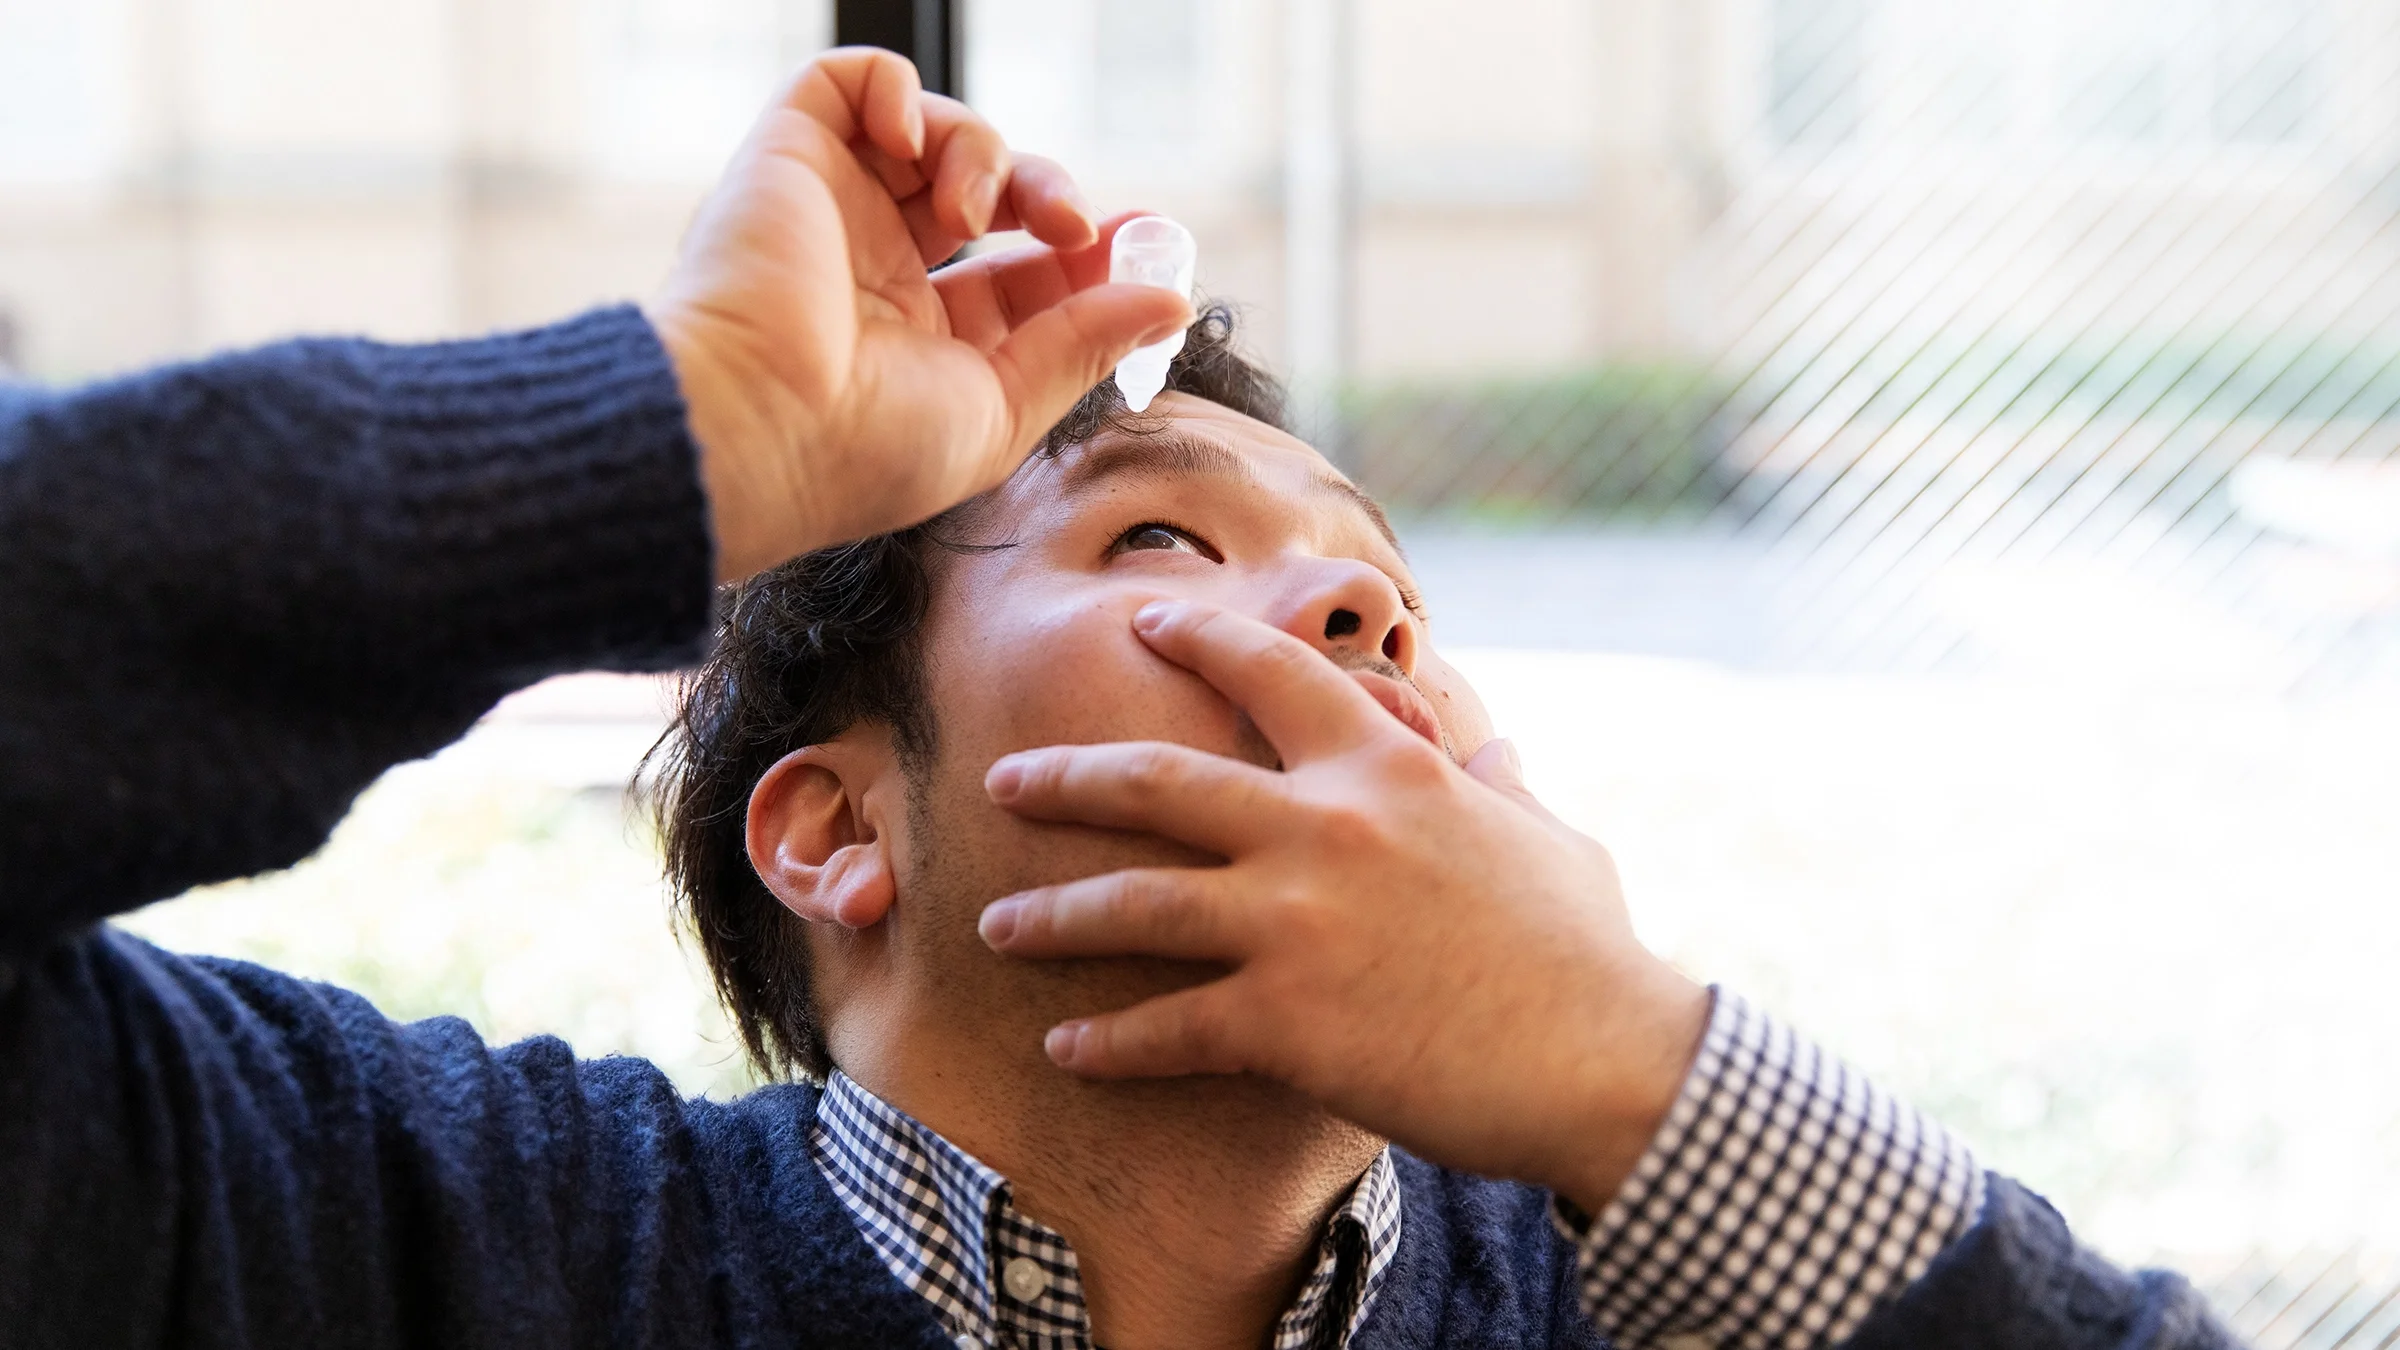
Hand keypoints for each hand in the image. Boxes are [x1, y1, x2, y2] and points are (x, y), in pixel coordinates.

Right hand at [648, 48, 1191, 579]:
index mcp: (922, 340)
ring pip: (935, 133)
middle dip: (1045, 192)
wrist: (759, 425)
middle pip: (989, 193)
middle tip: (1070, 221)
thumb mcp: (1005, 407)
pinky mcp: (788, 154)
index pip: (1020, 273)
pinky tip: (909, 138)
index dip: (1082, 249)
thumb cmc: (869, 448)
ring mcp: (834, 209)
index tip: (1136, 241)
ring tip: (969, 207)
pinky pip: (849, 79)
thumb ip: (1085, 344)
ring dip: (982, 152)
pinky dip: (898, 88)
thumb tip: (1170, 300)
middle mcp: (877, 270)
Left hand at [974, 601, 1713, 1213]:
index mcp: (1385, 768)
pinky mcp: (1283, 1023)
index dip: (1197, 636)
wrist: (1608, 1061)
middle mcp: (1323, 828)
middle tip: (1002, 779)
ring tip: (996, 926)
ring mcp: (1294, 924)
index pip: (1271, 671)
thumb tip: (1496, 753)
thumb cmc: (1586, 952)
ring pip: (1131, 905)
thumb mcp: (1548, 840)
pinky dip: (1107, 1043)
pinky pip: (1165, 1028)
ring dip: (1051, 918)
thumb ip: (1498, 788)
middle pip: (1155, 780)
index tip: (1144, 619)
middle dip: (1065, 778)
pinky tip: (1067, 1050)